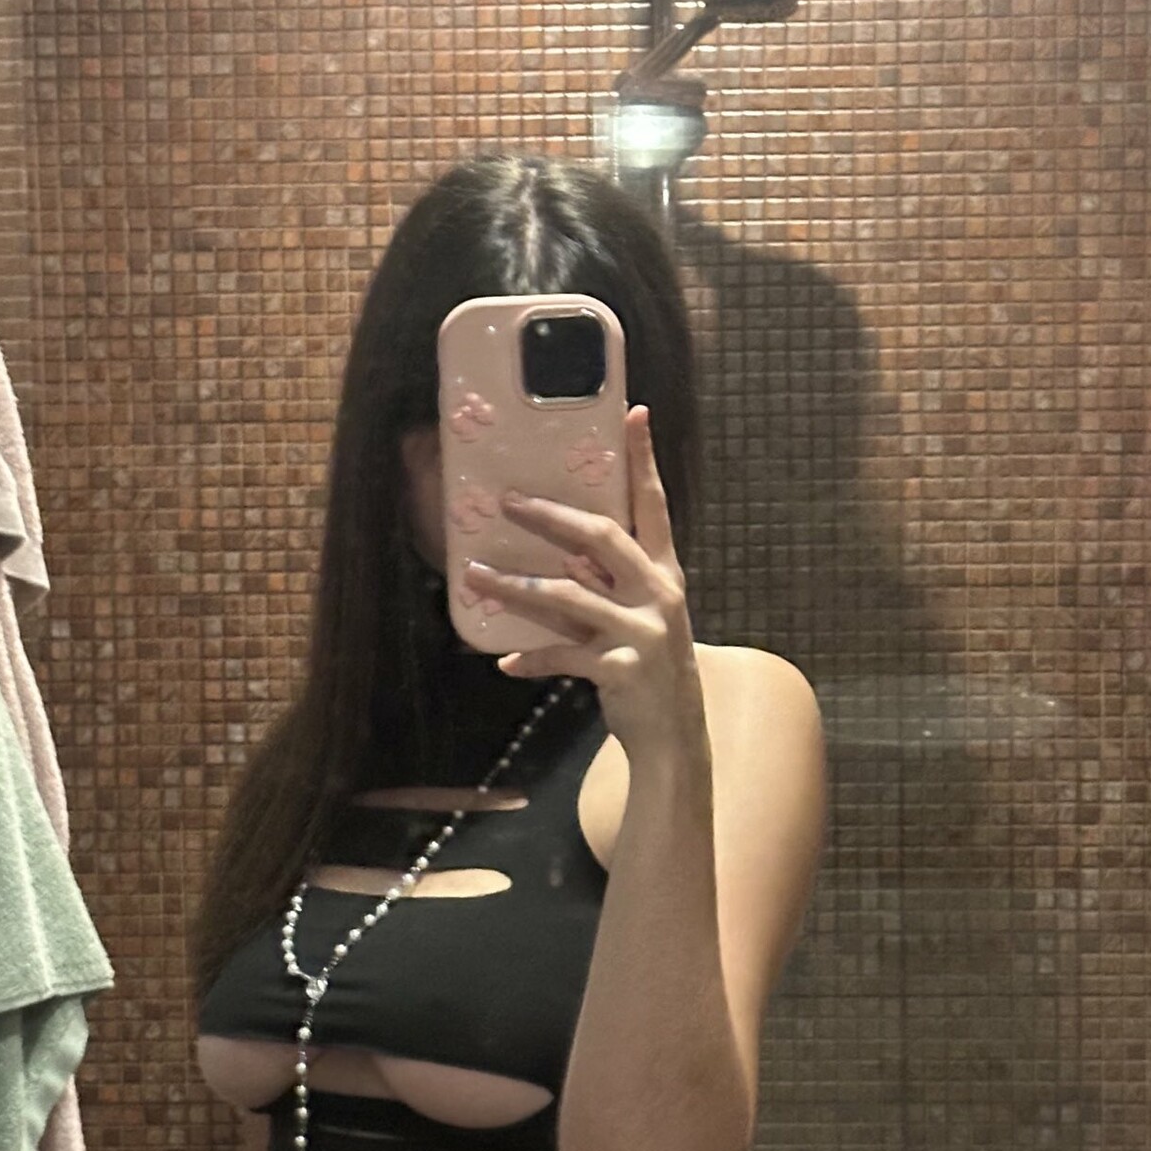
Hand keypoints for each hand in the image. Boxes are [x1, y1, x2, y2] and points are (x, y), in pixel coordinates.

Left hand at [462, 404, 705, 759]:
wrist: (675, 735)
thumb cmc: (648, 666)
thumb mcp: (638, 616)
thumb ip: (606, 584)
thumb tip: (560, 555)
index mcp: (663, 573)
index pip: (653, 505)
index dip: (643, 460)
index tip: (635, 414)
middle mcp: (658, 594)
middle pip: (601, 538)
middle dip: (551, 516)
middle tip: (508, 501)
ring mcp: (642, 631)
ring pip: (567, 595)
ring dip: (515, 586)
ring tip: (475, 575)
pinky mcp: (621, 669)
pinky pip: (564, 656)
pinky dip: (531, 659)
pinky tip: (505, 662)